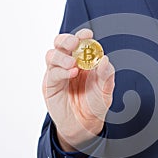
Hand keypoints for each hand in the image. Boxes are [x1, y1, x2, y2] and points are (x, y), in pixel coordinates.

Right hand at [43, 29, 114, 151]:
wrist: (85, 124)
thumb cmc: (96, 104)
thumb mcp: (106, 90)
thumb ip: (106, 75)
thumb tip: (105, 59)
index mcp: (83, 61)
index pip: (79, 43)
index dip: (82, 35)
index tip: (88, 33)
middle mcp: (69, 64)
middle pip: (61, 44)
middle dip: (66, 39)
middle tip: (75, 42)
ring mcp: (58, 73)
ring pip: (52, 55)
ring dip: (62, 56)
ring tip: (73, 64)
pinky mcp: (50, 84)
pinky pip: (52, 73)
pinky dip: (61, 70)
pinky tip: (72, 73)